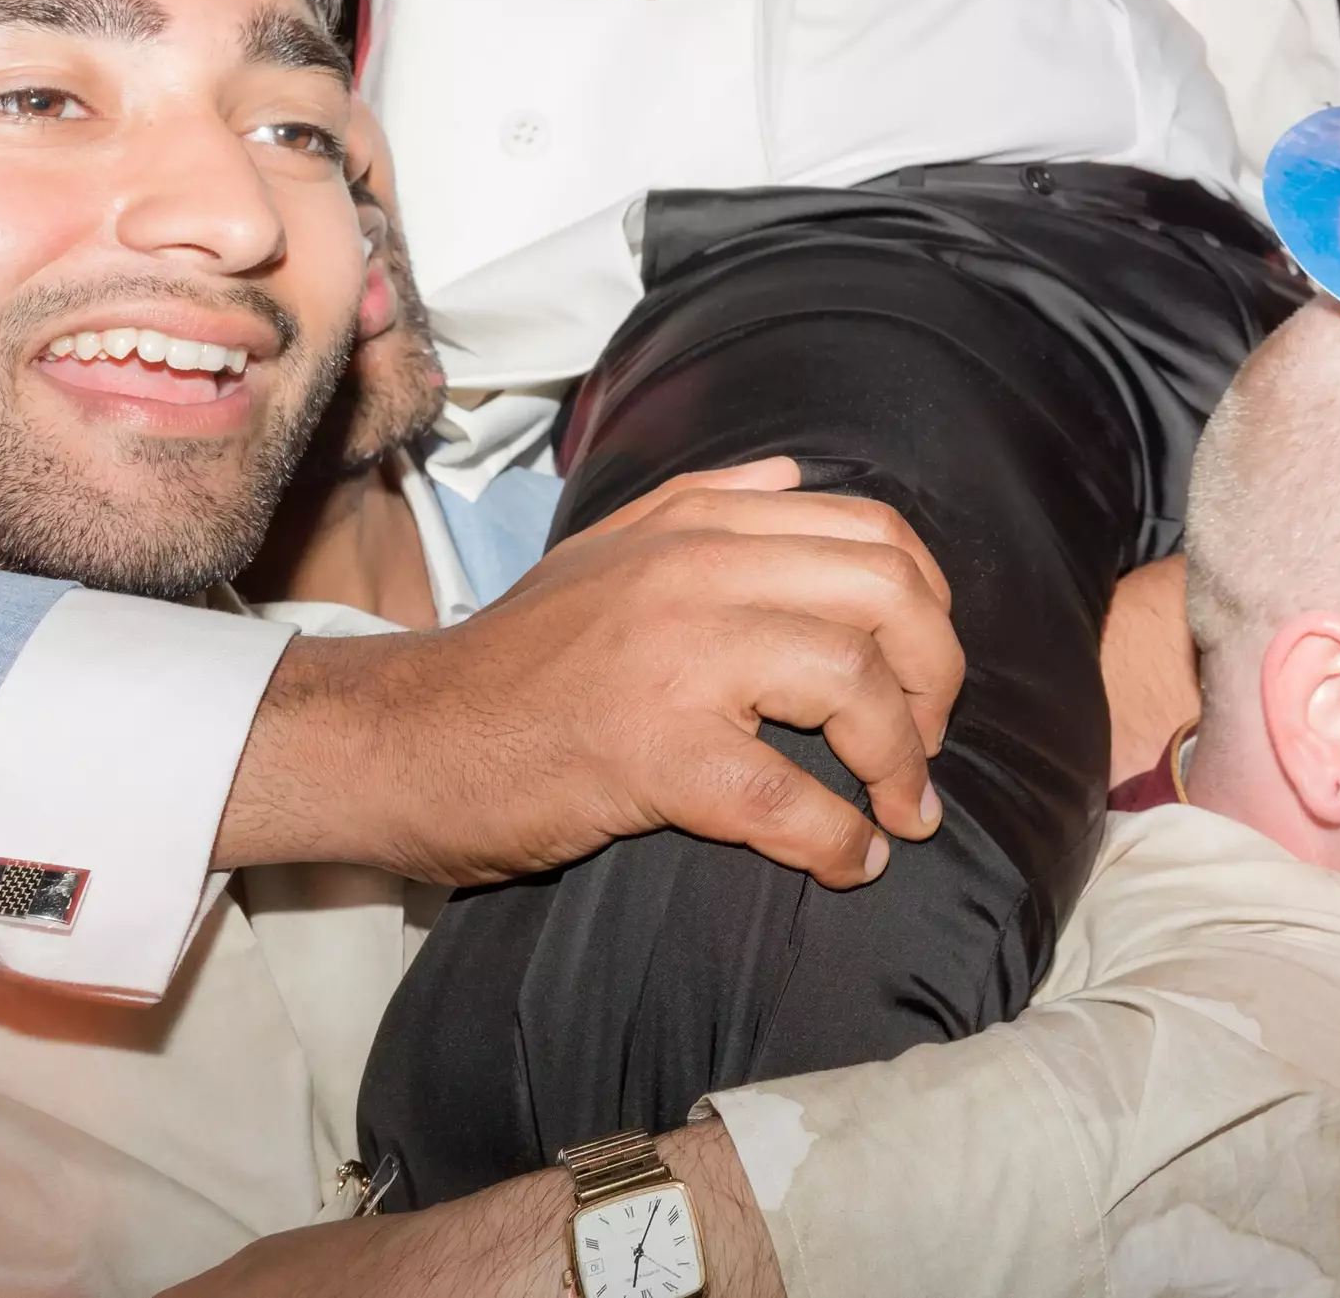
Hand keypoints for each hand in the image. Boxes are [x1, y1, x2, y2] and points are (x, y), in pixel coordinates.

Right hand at [221, 458, 963, 889]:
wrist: (401, 739)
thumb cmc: (514, 658)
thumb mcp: (606, 549)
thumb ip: (706, 504)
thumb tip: (797, 477)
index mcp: (700, 525)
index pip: (874, 533)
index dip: (929, 607)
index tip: (925, 673)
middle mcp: (697, 572)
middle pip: (888, 598)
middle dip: (938, 678)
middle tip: (928, 744)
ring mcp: (676, 659)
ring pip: (853, 687)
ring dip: (903, 764)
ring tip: (903, 813)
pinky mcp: (651, 753)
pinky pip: (786, 800)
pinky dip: (839, 840)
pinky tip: (849, 863)